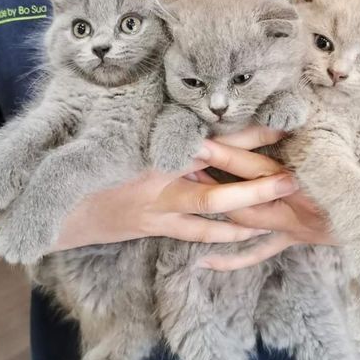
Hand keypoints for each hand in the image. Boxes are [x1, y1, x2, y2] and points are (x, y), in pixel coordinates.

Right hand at [53, 127, 298, 251]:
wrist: (64, 202)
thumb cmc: (99, 165)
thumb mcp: (132, 141)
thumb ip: (172, 138)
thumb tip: (210, 129)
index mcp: (162, 141)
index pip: (214, 132)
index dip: (251, 130)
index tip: (283, 124)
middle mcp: (163, 167)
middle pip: (221, 164)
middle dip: (260, 168)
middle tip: (295, 171)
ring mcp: (159, 200)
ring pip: (214, 202)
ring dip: (250, 203)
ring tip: (282, 202)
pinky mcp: (155, 225)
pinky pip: (197, 232)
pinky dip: (224, 235)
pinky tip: (248, 235)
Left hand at [190, 133, 335, 269]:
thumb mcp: (347, 164)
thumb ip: (319, 149)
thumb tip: (291, 116)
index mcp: (304, 187)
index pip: (259, 170)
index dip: (230, 155)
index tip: (203, 139)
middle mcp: (292, 209)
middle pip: (246, 191)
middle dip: (216, 171)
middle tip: (186, 153)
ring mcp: (290, 227)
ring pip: (247, 223)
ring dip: (216, 208)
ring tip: (184, 190)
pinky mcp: (292, 238)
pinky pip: (260, 252)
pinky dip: (233, 258)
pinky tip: (204, 262)